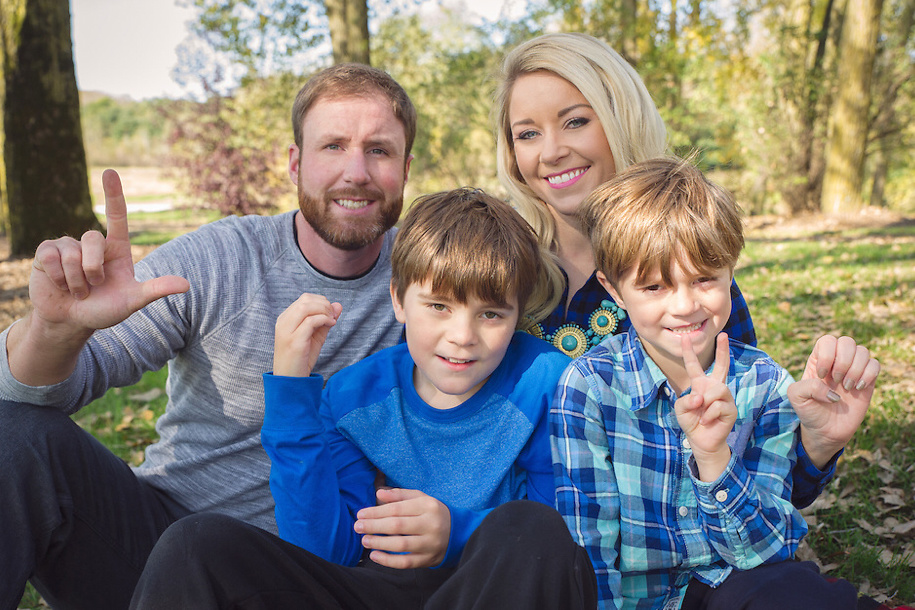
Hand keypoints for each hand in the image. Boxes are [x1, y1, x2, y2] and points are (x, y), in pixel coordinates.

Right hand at [7, 170, 189, 385]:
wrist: (73, 321)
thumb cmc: (105, 309)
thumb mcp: (132, 301)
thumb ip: (155, 290)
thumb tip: (186, 285)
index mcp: (116, 248)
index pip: (116, 216)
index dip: (113, 194)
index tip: (110, 172)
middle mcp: (93, 243)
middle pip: (93, 239)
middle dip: (93, 269)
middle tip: (93, 287)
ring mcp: (68, 246)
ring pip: (71, 254)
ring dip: (75, 280)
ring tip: (77, 291)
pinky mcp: (47, 253)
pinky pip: (51, 258)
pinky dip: (58, 278)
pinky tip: (60, 285)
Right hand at [273, 294, 341, 376]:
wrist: (291, 380)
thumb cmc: (302, 358)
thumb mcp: (316, 336)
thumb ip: (325, 320)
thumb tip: (338, 305)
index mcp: (285, 319)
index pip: (304, 299)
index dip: (322, 302)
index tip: (331, 313)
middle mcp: (283, 323)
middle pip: (305, 300)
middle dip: (324, 304)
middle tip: (333, 316)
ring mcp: (287, 332)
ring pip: (306, 307)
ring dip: (324, 311)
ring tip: (331, 320)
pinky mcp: (294, 342)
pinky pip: (310, 321)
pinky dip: (324, 319)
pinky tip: (331, 324)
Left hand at [354, 488, 450, 568]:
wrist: (458, 533)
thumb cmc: (433, 513)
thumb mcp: (421, 498)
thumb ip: (400, 495)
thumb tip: (378, 493)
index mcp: (428, 506)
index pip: (397, 509)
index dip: (376, 512)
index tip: (360, 514)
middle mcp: (430, 524)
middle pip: (397, 526)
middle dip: (374, 526)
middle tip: (357, 527)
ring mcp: (430, 543)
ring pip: (401, 545)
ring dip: (379, 543)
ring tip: (364, 540)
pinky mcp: (429, 559)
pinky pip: (406, 562)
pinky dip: (388, 561)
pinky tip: (375, 555)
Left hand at [674, 333, 736, 481]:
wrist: (701, 441)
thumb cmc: (691, 422)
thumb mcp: (681, 409)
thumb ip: (685, 400)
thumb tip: (701, 397)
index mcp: (700, 385)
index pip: (694, 366)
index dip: (689, 352)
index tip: (685, 338)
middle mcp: (714, 388)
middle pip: (722, 366)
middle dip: (723, 350)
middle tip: (723, 335)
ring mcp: (724, 397)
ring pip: (717, 389)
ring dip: (706, 402)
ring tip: (702, 413)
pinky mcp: (731, 409)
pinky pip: (719, 406)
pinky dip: (709, 415)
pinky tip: (707, 421)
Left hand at [788, 335, 879, 468]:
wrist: (825, 430)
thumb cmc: (809, 411)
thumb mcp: (796, 397)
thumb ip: (807, 387)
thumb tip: (833, 392)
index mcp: (818, 360)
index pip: (827, 340)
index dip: (827, 355)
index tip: (822, 376)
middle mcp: (836, 361)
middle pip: (847, 342)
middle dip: (842, 362)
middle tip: (836, 381)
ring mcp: (853, 370)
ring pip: (863, 351)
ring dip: (855, 370)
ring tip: (847, 387)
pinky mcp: (867, 381)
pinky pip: (875, 364)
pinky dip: (868, 375)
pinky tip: (858, 388)